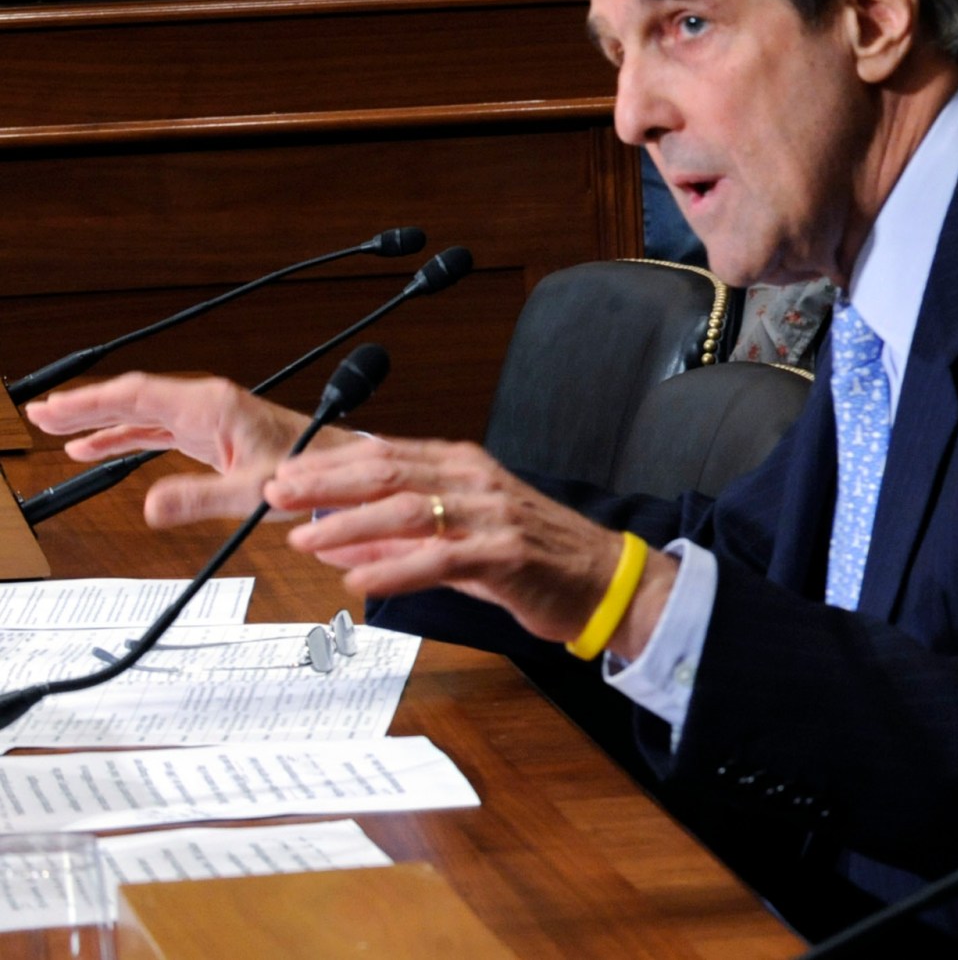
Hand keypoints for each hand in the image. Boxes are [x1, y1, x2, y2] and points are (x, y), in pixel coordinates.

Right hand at [23, 372, 353, 526]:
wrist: (338, 471)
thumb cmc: (307, 472)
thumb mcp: (251, 492)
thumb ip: (199, 499)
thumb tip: (151, 509)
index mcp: (212, 406)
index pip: (138, 395)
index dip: (91, 402)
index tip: (53, 409)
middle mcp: (206, 405)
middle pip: (132, 398)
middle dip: (84, 406)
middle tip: (39, 415)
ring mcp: (207, 419)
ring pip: (140, 413)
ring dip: (98, 420)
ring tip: (55, 429)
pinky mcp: (209, 435)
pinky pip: (155, 432)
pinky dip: (123, 437)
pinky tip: (95, 447)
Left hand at [274, 437, 676, 659]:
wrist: (603, 581)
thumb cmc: (533, 558)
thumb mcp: (460, 541)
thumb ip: (400, 539)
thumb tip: (333, 542)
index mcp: (464, 466)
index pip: (385, 453)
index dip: (329, 464)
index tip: (282, 476)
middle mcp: (477, 481)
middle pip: (388, 472)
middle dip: (325, 483)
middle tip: (276, 495)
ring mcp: (494, 514)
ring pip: (409, 510)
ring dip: (350, 524)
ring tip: (304, 539)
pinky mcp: (507, 553)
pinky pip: (441, 558)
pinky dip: (395, 567)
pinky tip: (359, 578)